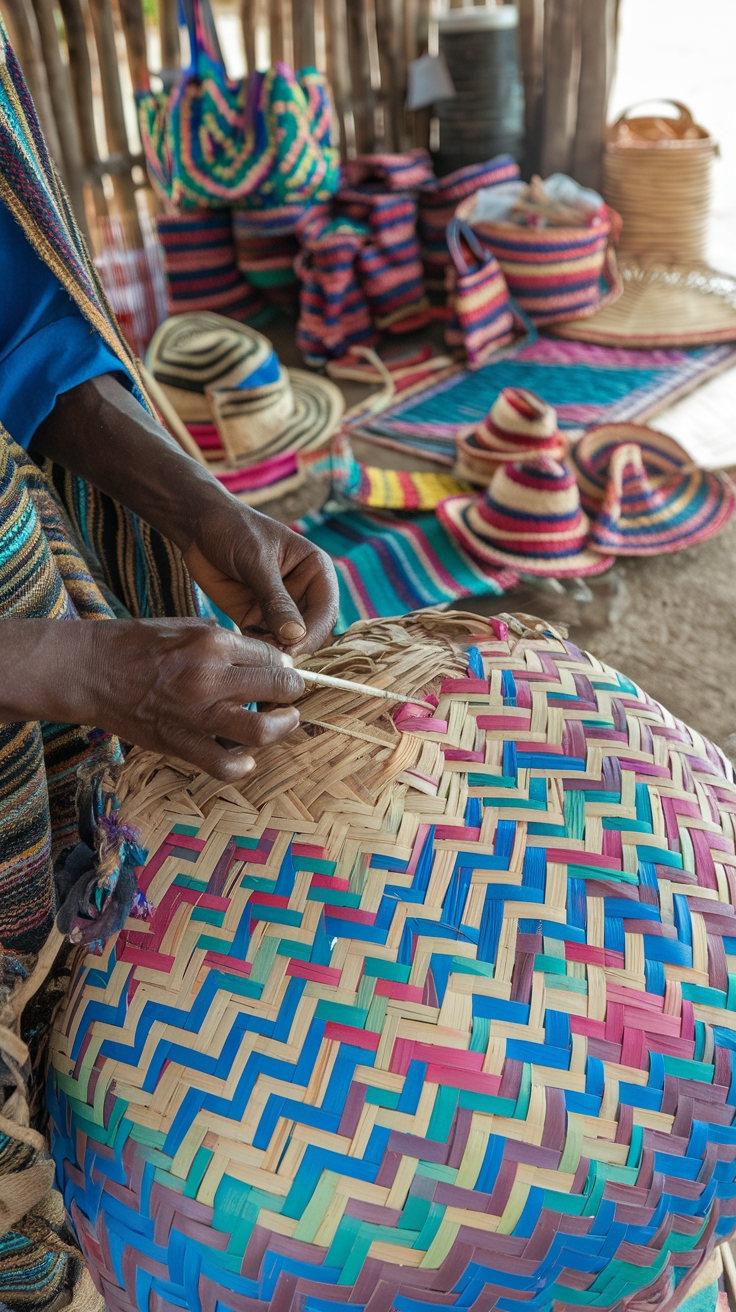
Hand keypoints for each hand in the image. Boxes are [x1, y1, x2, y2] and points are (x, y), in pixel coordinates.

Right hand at [0, 618, 304, 780]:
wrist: (90, 671)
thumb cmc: (136, 644)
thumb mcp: (186, 624)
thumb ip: (225, 640)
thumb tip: (259, 654)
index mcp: (213, 642)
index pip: (273, 654)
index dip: (284, 663)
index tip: (283, 669)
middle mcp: (210, 677)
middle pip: (279, 687)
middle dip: (294, 690)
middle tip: (292, 693)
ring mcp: (197, 714)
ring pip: (262, 731)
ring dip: (282, 726)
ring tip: (285, 722)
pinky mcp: (180, 743)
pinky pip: (225, 765)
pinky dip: (243, 765)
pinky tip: (247, 756)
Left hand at [184, 500, 338, 654]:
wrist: (199, 526)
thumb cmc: (235, 530)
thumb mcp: (257, 562)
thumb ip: (276, 599)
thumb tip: (295, 636)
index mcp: (315, 571)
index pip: (325, 610)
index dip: (313, 633)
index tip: (293, 649)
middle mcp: (303, 592)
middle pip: (309, 631)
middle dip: (293, 646)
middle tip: (272, 656)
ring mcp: (279, 608)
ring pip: (286, 641)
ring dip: (273, 650)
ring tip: (254, 652)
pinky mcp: (256, 618)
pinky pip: (262, 642)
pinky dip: (255, 650)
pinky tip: (242, 649)